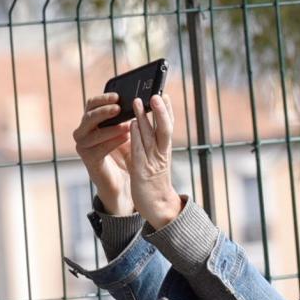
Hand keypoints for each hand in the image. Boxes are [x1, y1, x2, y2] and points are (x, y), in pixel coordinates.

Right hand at [71, 93, 133, 213]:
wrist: (123, 180)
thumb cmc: (125, 153)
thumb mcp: (126, 131)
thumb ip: (127, 117)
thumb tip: (141, 99)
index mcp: (91, 121)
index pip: (92, 104)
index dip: (103, 99)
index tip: (117, 95)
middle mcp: (82, 131)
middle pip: (89, 116)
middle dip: (104, 111)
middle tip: (119, 108)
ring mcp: (83, 145)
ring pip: (92, 132)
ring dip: (111, 128)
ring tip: (127, 125)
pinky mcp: (88, 159)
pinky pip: (98, 149)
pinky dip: (112, 142)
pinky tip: (125, 138)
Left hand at [127, 95, 181, 228]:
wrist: (157, 206)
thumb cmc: (154, 182)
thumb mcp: (155, 160)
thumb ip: (151, 143)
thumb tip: (143, 124)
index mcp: (164, 151)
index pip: (168, 127)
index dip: (167, 110)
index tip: (165, 94)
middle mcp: (162, 154)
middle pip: (165, 128)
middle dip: (161, 110)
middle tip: (157, 93)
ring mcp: (153, 162)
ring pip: (151, 136)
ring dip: (145, 117)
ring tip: (138, 101)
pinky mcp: (143, 171)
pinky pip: (139, 150)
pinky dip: (136, 136)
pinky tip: (132, 124)